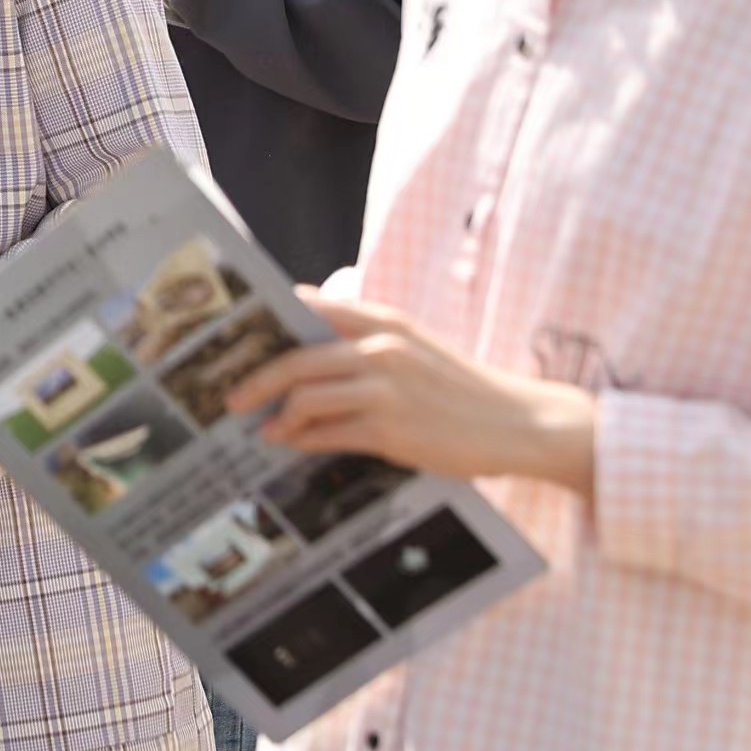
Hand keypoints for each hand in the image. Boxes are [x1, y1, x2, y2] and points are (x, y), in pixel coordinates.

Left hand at [233, 292, 597, 494]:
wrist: (518, 422)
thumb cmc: (460, 387)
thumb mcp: (413, 347)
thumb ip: (364, 340)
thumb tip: (303, 345)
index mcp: (385, 320)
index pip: (309, 308)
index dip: (267, 322)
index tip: (236, 338)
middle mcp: (381, 347)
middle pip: (295, 357)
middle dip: (255, 379)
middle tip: (232, 396)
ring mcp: (386, 388)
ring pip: (305, 396)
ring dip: (277, 416)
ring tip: (265, 428)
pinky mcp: (391, 428)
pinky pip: (326, 433)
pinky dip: (300, 439)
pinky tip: (291, 443)